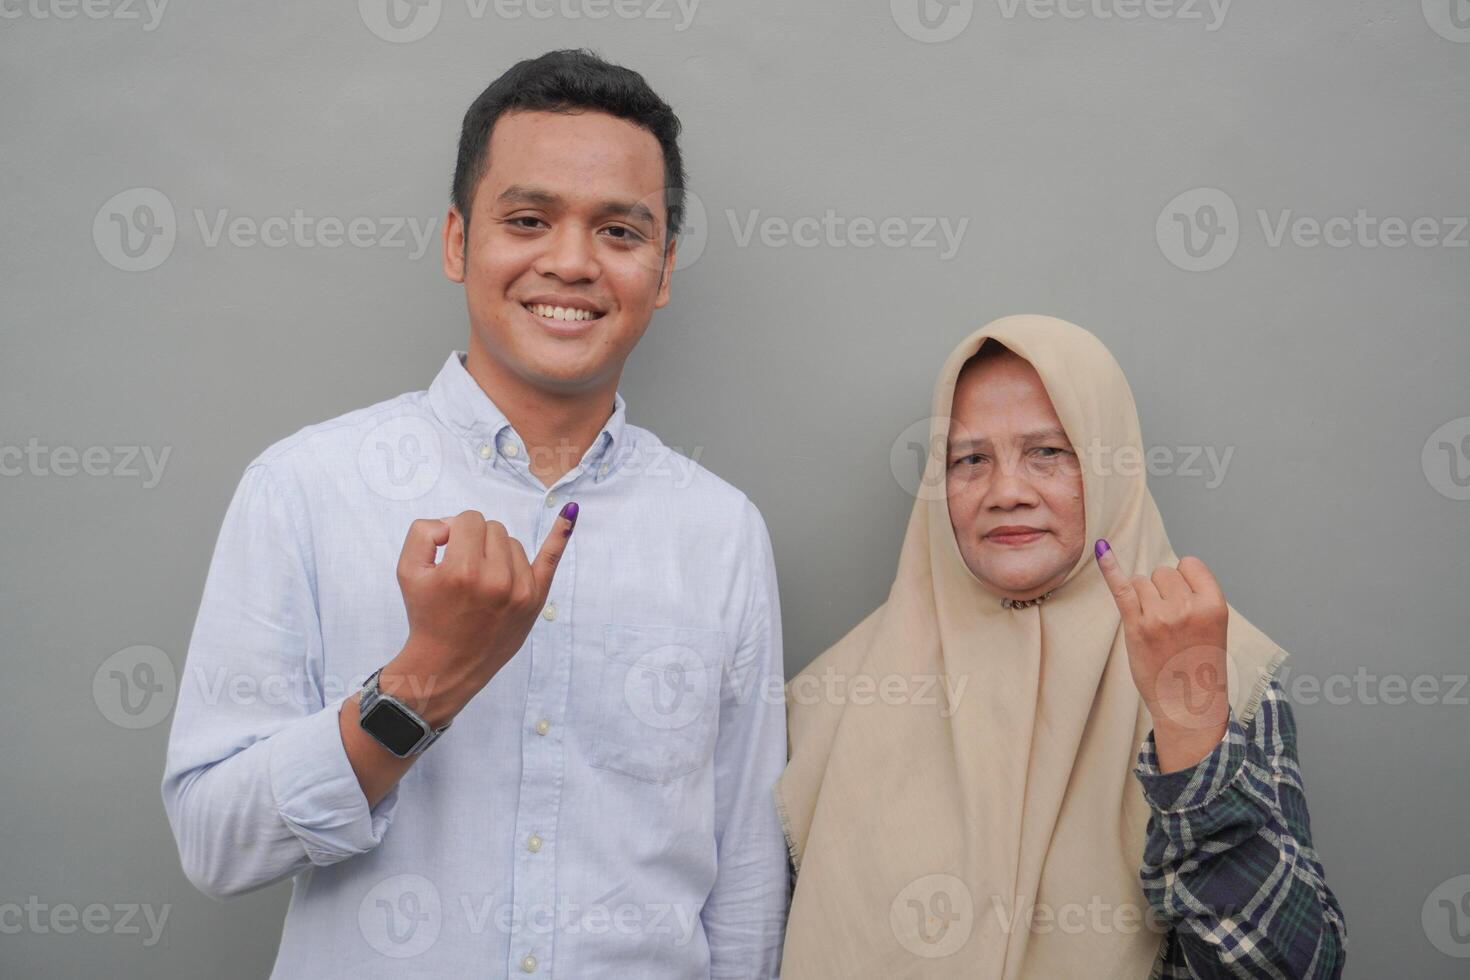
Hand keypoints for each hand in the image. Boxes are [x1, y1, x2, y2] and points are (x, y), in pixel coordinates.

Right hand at [384, 505, 578, 725]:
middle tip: (463, 572)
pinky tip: (571, 509)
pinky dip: (561, 533)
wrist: (447, 664)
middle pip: (493, 528)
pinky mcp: (535, 600)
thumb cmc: (427, 614)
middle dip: (475, 542)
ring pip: (512, 543)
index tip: (446, 554)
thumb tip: (453, 523)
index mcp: (462, 570)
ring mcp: (520, 591)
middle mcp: (495, 579)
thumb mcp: (407, 570)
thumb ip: (425, 531)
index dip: (454, 532)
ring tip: (481, 584)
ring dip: (496, 554)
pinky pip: (550, 559)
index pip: (469, 519)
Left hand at [1095, 539, 1229, 771]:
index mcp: (1213, 604)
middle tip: (1170, 623)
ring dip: (1142, 598)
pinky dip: (1110, 567)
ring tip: (1155, 627)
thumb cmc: (1198, 663)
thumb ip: (1194, 596)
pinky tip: (1102, 549)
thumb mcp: (1212, 625)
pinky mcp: (1136, 627)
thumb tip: (1161, 571)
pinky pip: (1121, 588)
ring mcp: (1159, 617)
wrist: (1188, 704)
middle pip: (1162, 572)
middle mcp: (1187, 607)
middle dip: (1162, 591)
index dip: (1183, 581)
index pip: (1189, 564)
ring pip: (1141, 581)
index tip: (1185, 604)